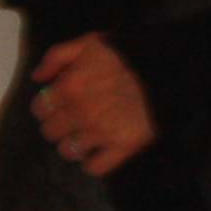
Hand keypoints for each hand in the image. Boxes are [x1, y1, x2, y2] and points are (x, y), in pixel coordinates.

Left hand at [31, 35, 154, 176]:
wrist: (172, 69)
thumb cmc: (129, 53)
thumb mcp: (91, 42)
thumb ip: (57, 56)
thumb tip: (37, 78)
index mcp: (68, 88)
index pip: (40, 109)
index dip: (49, 106)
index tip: (61, 104)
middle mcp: (79, 113)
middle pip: (51, 133)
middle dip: (60, 125)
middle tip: (76, 119)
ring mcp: (101, 132)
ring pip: (69, 151)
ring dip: (76, 145)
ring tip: (89, 137)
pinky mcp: (123, 146)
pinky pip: (95, 167)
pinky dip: (95, 163)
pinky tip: (102, 151)